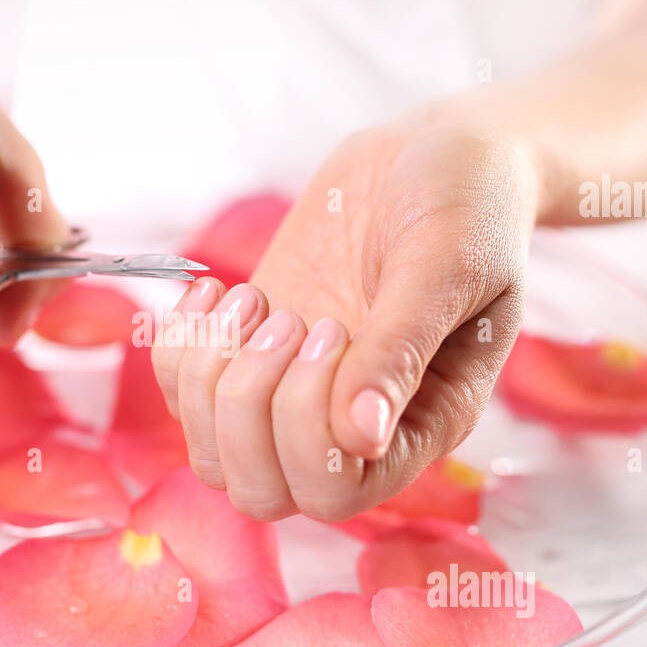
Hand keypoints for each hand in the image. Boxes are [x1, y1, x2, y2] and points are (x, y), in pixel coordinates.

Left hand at [154, 119, 538, 520]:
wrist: (432, 155)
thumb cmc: (465, 204)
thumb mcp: (448, 265)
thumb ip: (402, 348)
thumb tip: (360, 438)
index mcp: (419, 425)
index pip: (336, 492)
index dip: (304, 428)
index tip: (332, 326)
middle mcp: (353, 430)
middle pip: (263, 490)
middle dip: (248, 406)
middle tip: (287, 317)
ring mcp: (295, 397)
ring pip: (213, 457)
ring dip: (210, 379)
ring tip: (253, 299)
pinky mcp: (251, 357)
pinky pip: (183, 396)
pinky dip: (181, 348)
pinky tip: (217, 289)